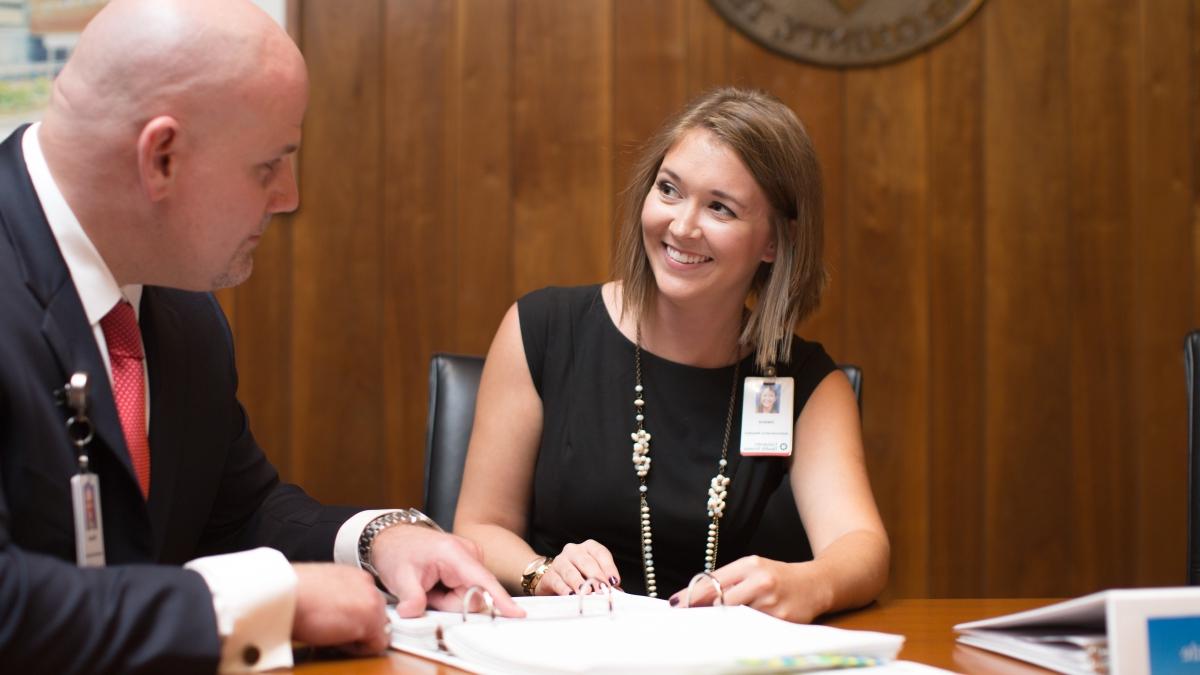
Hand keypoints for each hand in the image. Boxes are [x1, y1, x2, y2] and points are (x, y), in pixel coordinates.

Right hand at [292, 563, 388, 654]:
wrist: (286, 594)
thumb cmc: (294, 592)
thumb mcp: (323, 586)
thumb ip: (339, 595)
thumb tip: (341, 610)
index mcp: (357, 576)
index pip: (369, 601)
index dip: (355, 617)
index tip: (340, 623)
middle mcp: (369, 585)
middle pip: (377, 614)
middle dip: (360, 626)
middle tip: (335, 631)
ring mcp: (373, 602)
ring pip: (379, 629)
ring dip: (360, 636)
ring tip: (333, 635)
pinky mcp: (372, 621)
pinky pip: (377, 644)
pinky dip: (360, 649)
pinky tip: (337, 641)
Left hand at [370, 525, 523, 618]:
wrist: (393, 539)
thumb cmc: (398, 552)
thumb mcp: (400, 577)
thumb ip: (410, 598)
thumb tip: (413, 613)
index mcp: (454, 553)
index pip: (482, 580)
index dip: (499, 599)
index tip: (517, 613)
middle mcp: (469, 553)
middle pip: (473, 596)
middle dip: (449, 603)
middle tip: (427, 592)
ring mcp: (471, 558)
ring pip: (469, 596)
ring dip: (447, 599)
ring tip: (429, 586)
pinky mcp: (469, 566)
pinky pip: (466, 591)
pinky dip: (449, 594)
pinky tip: (436, 584)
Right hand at [537, 539, 621, 595]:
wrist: (552, 579)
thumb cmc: (579, 576)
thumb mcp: (593, 576)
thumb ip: (605, 582)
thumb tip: (618, 592)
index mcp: (588, 548)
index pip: (600, 553)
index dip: (609, 567)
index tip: (614, 581)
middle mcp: (573, 551)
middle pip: (586, 561)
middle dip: (596, 576)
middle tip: (602, 589)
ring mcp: (560, 562)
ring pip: (570, 571)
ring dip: (580, 583)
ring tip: (587, 593)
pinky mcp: (549, 575)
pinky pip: (557, 581)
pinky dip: (565, 589)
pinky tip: (571, 596)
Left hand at [667, 555, 828, 623]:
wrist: (817, 584)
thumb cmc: (779, 576)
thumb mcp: (752, 567)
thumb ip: (727, 578)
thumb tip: (694, 596)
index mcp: (750, 565)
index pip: (714, 583)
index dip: (691, 596)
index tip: (676, 606)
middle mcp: (761, 583)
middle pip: (721, 603)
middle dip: (703, 614)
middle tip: (689, 623)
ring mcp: (772, 604)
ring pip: (736, 620)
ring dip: (722, 626)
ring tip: (711, 629)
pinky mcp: (783, 622)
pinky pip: (754, 631)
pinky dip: (743, 633)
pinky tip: (736, 634)